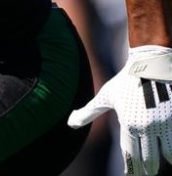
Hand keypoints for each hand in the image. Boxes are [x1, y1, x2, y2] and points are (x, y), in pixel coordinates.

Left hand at [69, 46, 171, 174]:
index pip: (130, 153)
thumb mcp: (105, 97)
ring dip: (162, 161)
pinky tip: (168, 153)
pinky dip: (171, 150)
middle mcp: (148, 128)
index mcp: (130, 125)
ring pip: (167, 153)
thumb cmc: (125, 81)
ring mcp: (166, 124)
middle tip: (145, 173)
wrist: (150, 66)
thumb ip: (88, 112)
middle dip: (147, 168)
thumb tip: (70, 123)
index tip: (129, 174)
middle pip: (149, 158)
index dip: (131, 166)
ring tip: (155, 167)